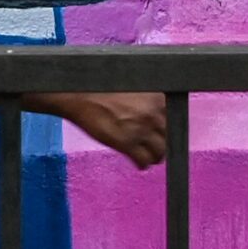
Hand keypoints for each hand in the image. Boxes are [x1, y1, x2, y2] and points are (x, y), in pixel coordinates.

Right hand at [38, 91, 167, 168]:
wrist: (74, 94)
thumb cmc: (97, 87)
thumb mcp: (130, 85)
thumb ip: (146, 98)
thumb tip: (154, 113)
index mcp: (156, 96)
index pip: (173, 117)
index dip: (164, 124)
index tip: (159, 128)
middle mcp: (153, 113)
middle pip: (169, 136)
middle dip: (160, 141)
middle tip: (151, 143)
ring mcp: (141, 129)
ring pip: (160, 152)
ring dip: (154, 155)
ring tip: (146, 155)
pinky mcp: (127, 144)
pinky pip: (144, 161)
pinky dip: (142, 163)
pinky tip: (137, 161)